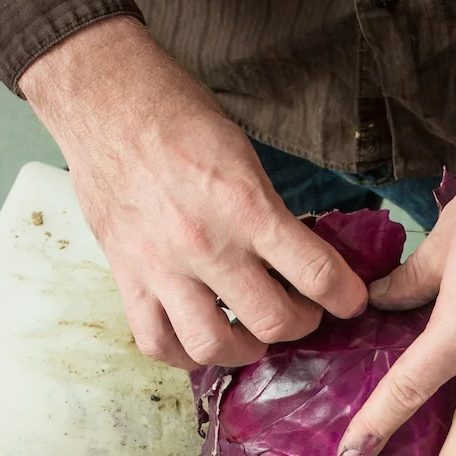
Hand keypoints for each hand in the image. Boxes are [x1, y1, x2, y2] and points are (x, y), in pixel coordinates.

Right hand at [20, 17, 366, 369]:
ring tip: (252, 334)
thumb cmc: (178, 117)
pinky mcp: (127, 277)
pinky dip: (184, 354)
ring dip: (245, 349)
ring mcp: (162, 267)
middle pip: (272, 321)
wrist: (105, 101)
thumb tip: (299, 255)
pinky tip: (201, 339)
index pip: (316, 274)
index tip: (351, 300)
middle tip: (301, 312)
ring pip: (213, 345)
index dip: (346, 296)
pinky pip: (157, 343)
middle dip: (300, 324)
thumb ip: (269, 211)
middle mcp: (206, 245)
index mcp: (245, 206)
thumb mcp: (243, 155)